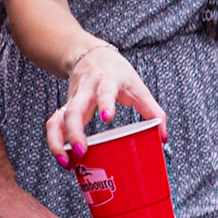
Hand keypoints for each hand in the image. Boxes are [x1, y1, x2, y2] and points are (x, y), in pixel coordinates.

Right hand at [46, 45, 165, 164]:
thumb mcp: (138, 86)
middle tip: (82, 151)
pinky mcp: (65, 108)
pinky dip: (54, 141)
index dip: (105, 103)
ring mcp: (72, 100)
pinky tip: (62, 157)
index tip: (107, 117)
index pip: (105, 91)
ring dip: (57, 141)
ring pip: (57, 118)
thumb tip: (163, 137)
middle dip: (75, 131)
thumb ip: (153, 110)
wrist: (93, 56)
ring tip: (65, 161)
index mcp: (107, 82)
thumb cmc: (118, 73)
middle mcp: (86, 91)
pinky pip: (54, 124)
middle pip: (74, 109)